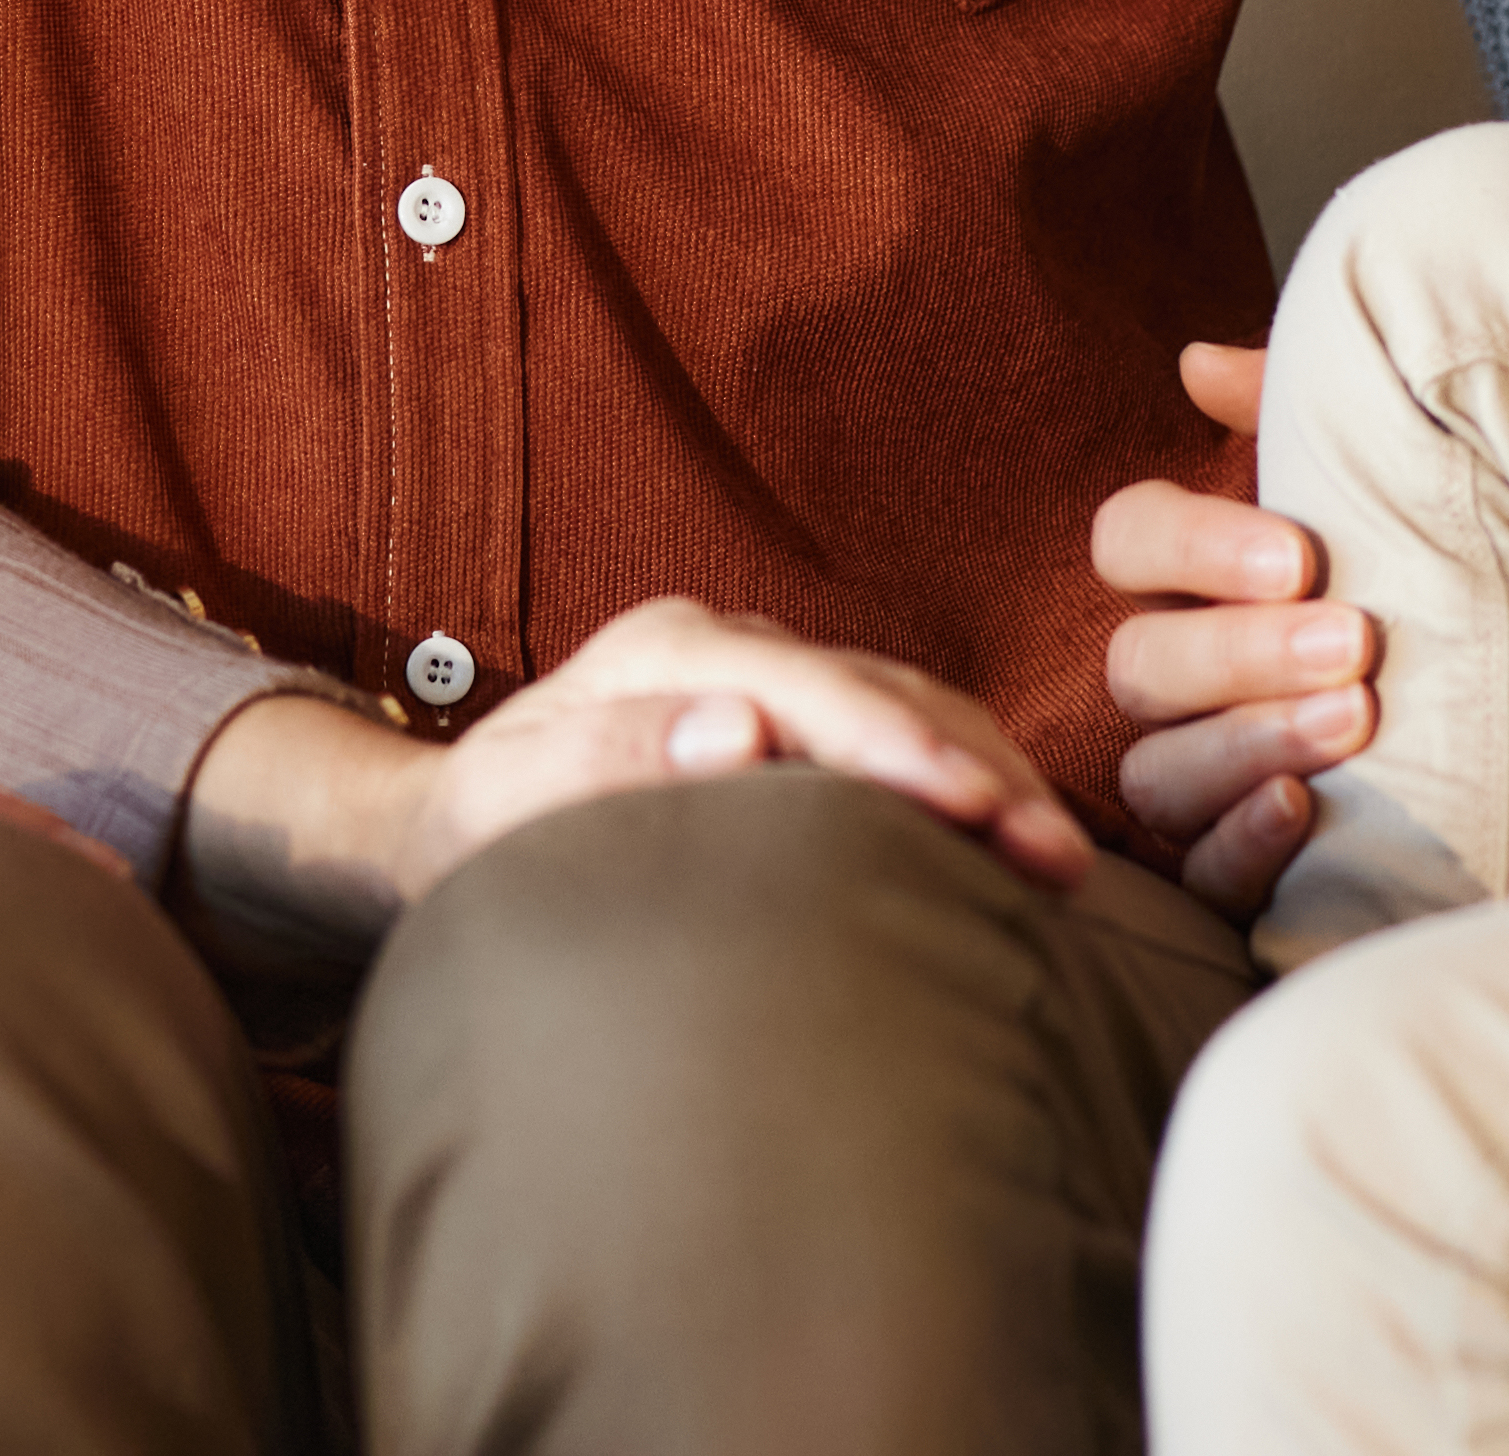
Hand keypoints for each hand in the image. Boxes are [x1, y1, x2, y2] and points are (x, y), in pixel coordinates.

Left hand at [179, 595, 1090, 971]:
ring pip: (910, 704)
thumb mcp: (500, 809)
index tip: (969, 811)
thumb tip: (740, 733)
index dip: (896, 749)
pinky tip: (1015, 840)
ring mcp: (766, 671)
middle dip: (978, 769)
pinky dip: (966, 779)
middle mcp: (728, 644)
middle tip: (1056, 857)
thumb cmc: (470, 836)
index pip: (810, 689)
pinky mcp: (792, 715)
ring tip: (1063, 864)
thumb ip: (607, 762)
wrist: (445, 824)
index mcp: (665, 650)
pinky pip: (900, 731)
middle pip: (881, 690)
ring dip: (992, 777)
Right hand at [1094, 339, 1368, 910]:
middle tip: (1355, 640)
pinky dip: (1243, 842)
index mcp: (1198, 572)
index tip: (1301, 553)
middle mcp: (1182, 676)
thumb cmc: (1440, 567)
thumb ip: (1291, 411)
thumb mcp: (1382, 478)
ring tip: (1357, 720)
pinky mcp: (1238, 865)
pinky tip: (1305, 809)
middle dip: (1244, 651)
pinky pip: (1200, 872)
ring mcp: (1202, 776)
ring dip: (1249, 740)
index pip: (1129, 541)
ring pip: (1161, 769)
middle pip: (1143, 662)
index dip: (1192, 545)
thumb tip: (1196, 365)